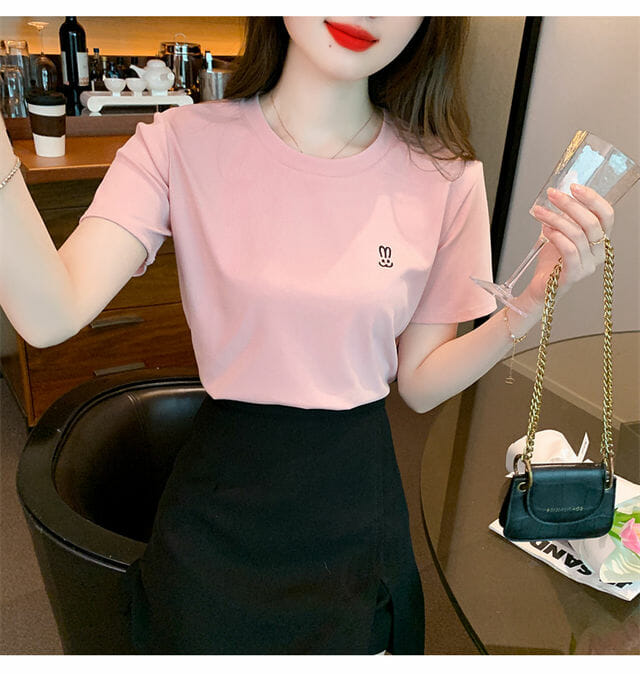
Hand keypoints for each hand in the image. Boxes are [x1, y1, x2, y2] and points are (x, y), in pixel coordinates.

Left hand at [522, 183, 613, 306]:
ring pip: (577, 234)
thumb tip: (559, 192)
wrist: (541, 286)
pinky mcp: (574, 274)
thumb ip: (564, 216)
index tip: (574, 187)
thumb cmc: (552, 260)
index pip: (606, 215)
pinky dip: (556, 236)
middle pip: (591, 222)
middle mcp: (598, 253)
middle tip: (552, 195)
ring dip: (555, 218)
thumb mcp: (560, 232)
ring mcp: (588, 265)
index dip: (592, 198)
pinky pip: (570, 250)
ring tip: (540, 213)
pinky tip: (545, 230)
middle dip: (569, 204)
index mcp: (600, 240)